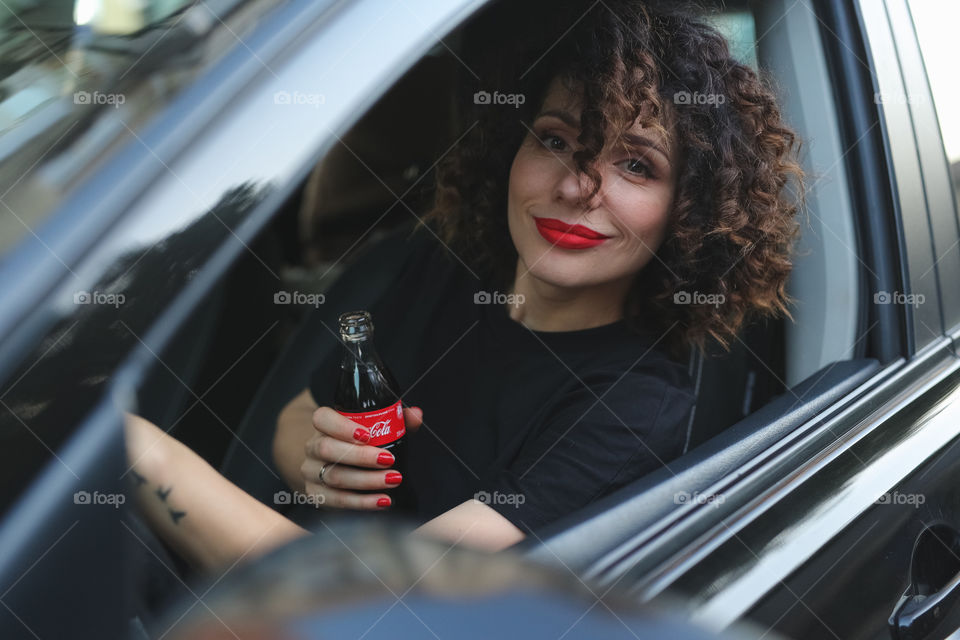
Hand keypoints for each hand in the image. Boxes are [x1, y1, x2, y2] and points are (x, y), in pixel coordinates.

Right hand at [300, 405, 422, 509]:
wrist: (331, 467)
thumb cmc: (356, 445)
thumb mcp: (373, 429)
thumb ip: (394, 420)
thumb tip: (416, 415)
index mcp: (324, 426)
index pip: (322, 418)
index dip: (342, 426)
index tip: (368, 435)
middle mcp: (313, 448)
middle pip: (328, 449)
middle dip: (361, 456)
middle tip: (389, 459)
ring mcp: (311, 472)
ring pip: (334, 476)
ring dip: (367, 480)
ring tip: (393, 480)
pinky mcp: (315, 495)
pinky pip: (336, 500)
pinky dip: (361, 502)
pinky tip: (382, 500)